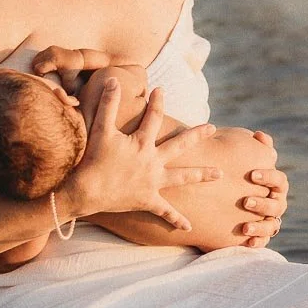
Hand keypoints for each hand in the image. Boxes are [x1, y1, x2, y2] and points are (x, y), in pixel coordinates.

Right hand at [32, 45, 109, 92]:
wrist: (80, 58)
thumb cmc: (74, 72)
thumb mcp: (70, 83)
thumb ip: (65, 92)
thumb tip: (58, 99)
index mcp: (54, 60)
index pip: (38, 68)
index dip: (39, 74)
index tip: (44, 78)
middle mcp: (51, 53)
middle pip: (35, 63)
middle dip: (37, 70)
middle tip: (44, 75)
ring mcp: (50, 49)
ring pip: (35, 59)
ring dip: (37, 65)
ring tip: (44, 71)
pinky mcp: (50, 48)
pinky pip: (39, 55)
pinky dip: (40, 61)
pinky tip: (46, 66)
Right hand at [60, 79, 218, 228]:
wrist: (87, 191)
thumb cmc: (93, 160)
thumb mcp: (100, 129)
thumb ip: (108, 104)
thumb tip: (112, 80)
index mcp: (142, 144)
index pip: (154, 117)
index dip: (157, 102)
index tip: (161, 90)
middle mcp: (152, 162)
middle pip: (180, 146)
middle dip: (196, 135)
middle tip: (212, 128)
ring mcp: (153, 183)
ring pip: (183, 177)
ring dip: (202, 174)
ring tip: (220, 173)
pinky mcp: (148, 200)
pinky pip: (165, 212)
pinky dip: (176, 220)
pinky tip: (189, 227)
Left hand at [236, 131, 287, 247]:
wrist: (215, 192)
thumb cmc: (233, 168)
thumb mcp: (239, 153)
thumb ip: (250, 145)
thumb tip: (259, 135)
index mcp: (274, 183)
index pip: (278, 180)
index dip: (268, 177)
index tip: (252, 175)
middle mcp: (275, 202)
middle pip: (277, 205)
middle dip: (262, 203)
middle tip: (245, 201)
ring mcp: (268, 219)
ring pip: (272, 225)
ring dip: (260, 225)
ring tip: (245, 227)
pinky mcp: (258, 235)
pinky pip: (262, 241)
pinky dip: (257, 241)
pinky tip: (247, 242)